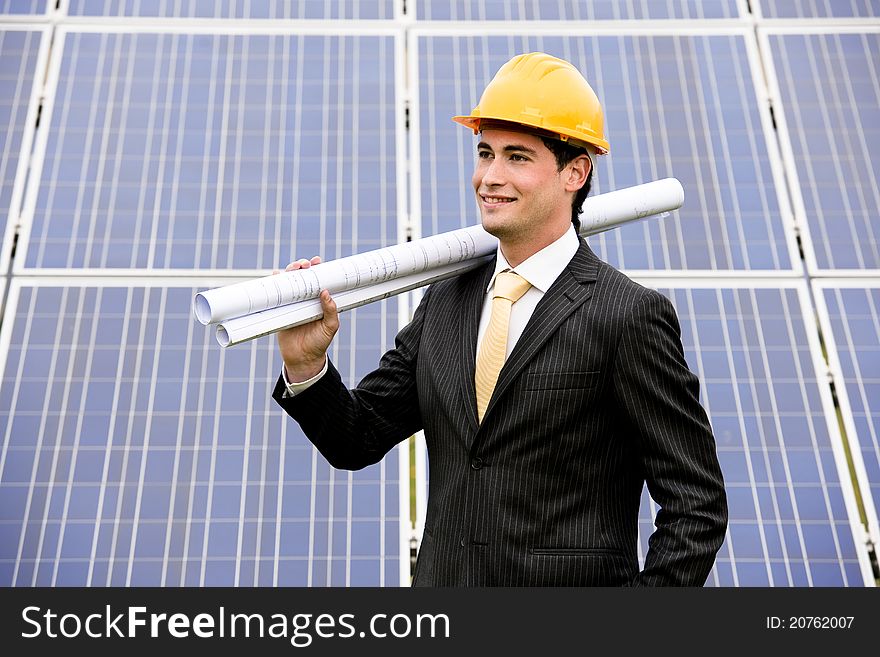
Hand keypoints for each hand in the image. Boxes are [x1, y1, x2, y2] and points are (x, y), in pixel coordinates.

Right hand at [273, 256, 338, 381]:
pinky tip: (276, 276)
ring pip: (289, 282)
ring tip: (293, 268)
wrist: (302, 359)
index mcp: (319, 301)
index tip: (318, 262)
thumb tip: (326, 293)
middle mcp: (306, 300)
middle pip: (302, 277)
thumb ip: (331, 311)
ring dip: (290, 272)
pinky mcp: (280, 310)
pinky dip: (274, 283)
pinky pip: (276, 294)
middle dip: (302, 267)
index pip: (319, 280)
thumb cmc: (319, 343)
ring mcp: (292, 304)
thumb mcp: (330, 327)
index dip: (318, 269)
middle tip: (305, 265)